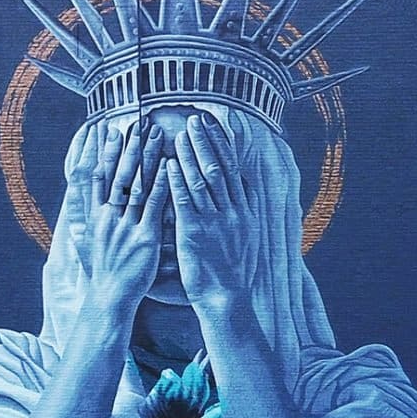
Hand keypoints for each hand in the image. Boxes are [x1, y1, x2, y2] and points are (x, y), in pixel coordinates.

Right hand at [86, 125, 168, 319]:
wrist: (110, 297)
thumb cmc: (105, 271)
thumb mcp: (89, 242)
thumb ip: (92, 219)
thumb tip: (92, 201)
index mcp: (95, 216)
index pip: (97, 176)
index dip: (104, 151)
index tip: (110, 130)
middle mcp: (108, 217)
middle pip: (117, 174)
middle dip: (128, 147)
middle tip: (137, 123)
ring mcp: (125, 226)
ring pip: (137, 183)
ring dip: (147, 156)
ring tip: (155, 134)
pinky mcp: (144, 238)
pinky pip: (154, 206)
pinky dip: (161, 183)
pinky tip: (168, 166)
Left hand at [166, 113, 258, 317]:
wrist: (226, 298)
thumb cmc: (234, 269)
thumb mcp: (249, 234)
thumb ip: (247, 206)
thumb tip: (247, 182)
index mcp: (244, 209)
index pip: (233, 167)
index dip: (222, 143)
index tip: (213, 124)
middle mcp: (231, 211)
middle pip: (218, 167)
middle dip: (205, 142)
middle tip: (194, 119)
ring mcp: (213, 221)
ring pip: (201, 180)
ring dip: (189, 155)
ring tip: (178, 134)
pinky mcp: (194, 233)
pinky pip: (184, 201)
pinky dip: (176, 180)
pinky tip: (167, 164)